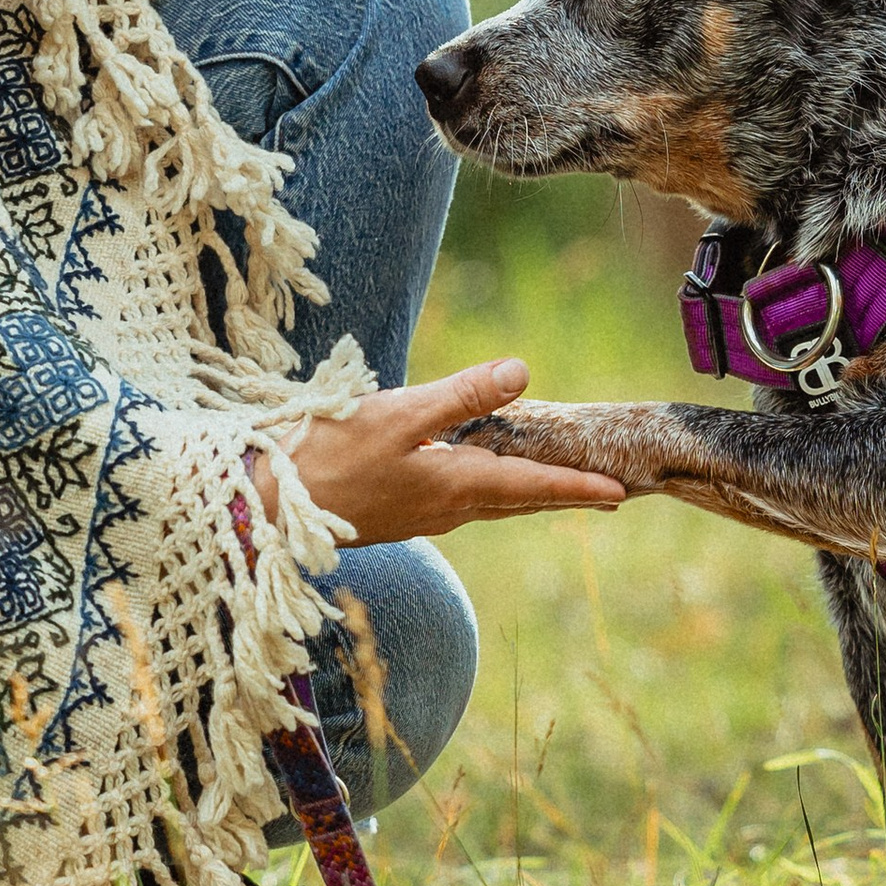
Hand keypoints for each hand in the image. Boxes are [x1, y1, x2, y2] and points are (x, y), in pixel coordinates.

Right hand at [285, 357, 626, 546]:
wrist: (266, 509)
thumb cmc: (328, 458)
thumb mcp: (397, 415)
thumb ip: (460, 394)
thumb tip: (522, 371)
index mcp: (455, 486)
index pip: (532, 485)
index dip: (577, 488)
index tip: (619, 492)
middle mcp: (446, 509)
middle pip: (518, 499)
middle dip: (562, 494)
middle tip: (606, 494)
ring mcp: (421, 514)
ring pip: (490, 503)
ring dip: (528, 493)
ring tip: (557, 484)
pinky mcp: (397, 511)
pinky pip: (461, 500)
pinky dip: (489, 489)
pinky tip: (479, 475)